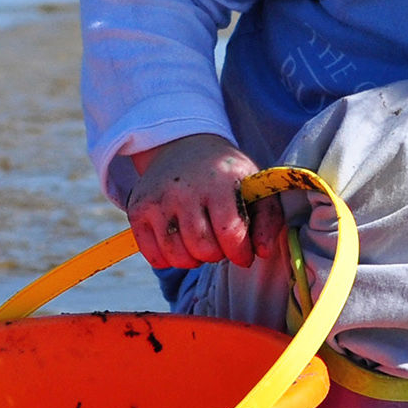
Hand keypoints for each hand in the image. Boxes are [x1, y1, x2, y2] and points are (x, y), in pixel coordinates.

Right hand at [125, 133, 282, 270]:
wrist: (185, 147)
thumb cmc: (226, 176)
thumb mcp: (255, 188)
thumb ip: (268, 220)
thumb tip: (261, 253)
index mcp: (219, 182)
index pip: (230, 233)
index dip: (240, 253)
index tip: (243, 255)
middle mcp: (185, 190)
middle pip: (203, 248)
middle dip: (217, 256)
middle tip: (220, 245)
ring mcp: (157, 200)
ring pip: (177, 255)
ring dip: (194, 260)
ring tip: (202, 244)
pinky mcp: (138, 210)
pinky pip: (153, 256)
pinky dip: (169, 260)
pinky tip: (181, 245)